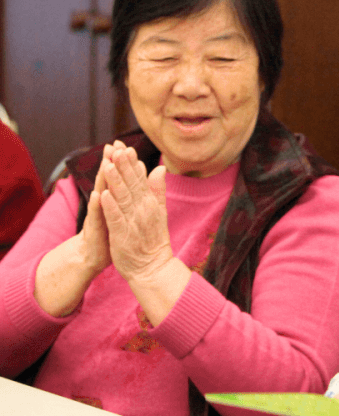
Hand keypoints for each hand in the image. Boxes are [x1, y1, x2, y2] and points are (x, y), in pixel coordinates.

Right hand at [34, 141, 122, 316]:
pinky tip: (97, 194)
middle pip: (108, 180)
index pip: (120, 178)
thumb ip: (130, 193)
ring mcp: (98, 215)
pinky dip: (97, 205)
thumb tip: (138, 177)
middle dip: (111, 163)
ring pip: (100, 193)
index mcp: (115, 200)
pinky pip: (96, 216)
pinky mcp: (95, 228)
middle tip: (114, 145)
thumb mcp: (123, 212)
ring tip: (106, 163)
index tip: (127, 145)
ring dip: (102, 179)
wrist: (96, 255)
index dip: (123, 163)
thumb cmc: (111, 231)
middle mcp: (105, 204)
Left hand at [100, 145, 172, 282]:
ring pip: (123, 198)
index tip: (125, 147)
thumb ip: (157, 190)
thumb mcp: (159, 212)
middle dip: (124, 167)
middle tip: (117, 149)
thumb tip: (159, 168)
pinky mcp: (122, 235)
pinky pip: (115, 219)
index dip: (132, 164)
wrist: (152, 268)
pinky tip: (103, 195)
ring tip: (108, 165)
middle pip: (131, 185)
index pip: (140, 179)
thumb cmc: (152, 240)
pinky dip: (110, 207)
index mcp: (150, 203)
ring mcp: (132, 222)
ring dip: (116, 182)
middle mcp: (143, 210)